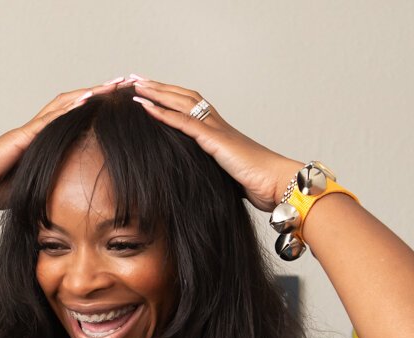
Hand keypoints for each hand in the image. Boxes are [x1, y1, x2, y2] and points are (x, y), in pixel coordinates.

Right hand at [0, 78, 130, 210]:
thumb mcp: (31, 189)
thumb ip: (50, 188)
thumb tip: (72, 203)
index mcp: (40, 142)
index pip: (72, 119)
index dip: (96, 109)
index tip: (119, 104)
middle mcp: (36, 130)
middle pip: (73, 104)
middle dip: (100, 93)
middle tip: (126, 83)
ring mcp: (28, 132)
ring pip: (64, 105)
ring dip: (91, 94)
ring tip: (114, 85)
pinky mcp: (20, 139)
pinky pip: (48, 121)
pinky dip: (69, 110)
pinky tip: (88, 101)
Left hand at [128, 77, 301, 212]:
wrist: (278, 184)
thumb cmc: (258, 183)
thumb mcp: (227, 175)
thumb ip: (212, 170)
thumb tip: (198, 179)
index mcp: (219, 131)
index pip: (189, 106)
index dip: (169, 96)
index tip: (149, 91)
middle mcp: (217, 124)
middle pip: (183, 97)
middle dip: (158, 87)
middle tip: (135, 78)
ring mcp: (216, 130)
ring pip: (181, 103)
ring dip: (156, 92)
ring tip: (135, 85)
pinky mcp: (216, 141)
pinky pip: (185, 123)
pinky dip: (163, 113)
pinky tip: (145, 106)